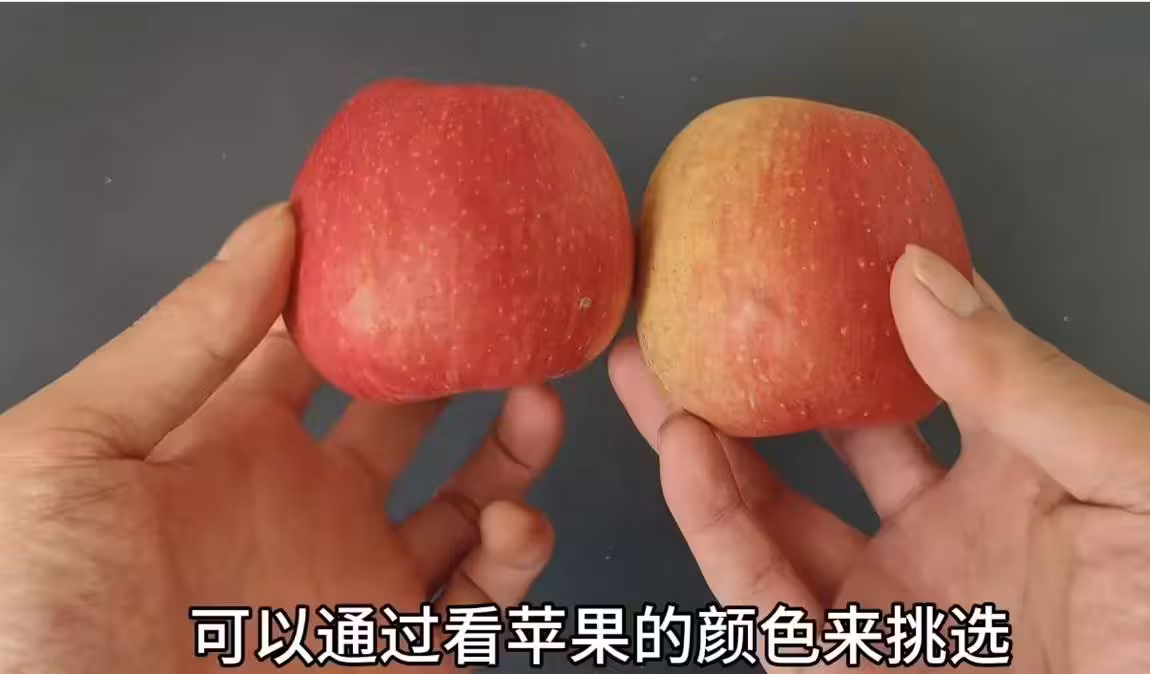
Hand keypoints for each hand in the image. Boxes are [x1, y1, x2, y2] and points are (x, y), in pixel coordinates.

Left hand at [0, 204, 561, 671]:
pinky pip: (485, 596)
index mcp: (224, 447)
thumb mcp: (71, 451)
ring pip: (469, 497)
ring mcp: (356, 579)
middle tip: (501, 312)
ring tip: (538, 396)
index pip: (306, 345)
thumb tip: (275, 227)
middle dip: (455, 358)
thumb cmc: (38, 617)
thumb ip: (180, 340)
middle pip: (406, 411)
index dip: (359, 290)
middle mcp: (302, 505)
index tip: (417, 235)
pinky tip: (510, 519)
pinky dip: (518, 552)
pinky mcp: (401, 653)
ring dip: (515, 445)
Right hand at [610, 244, 1149, 671]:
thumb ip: (1021, 380)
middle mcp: (953, 539)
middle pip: (824, 447)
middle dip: (754, 382)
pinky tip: (689, 457)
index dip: (868, 314)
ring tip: (651, 376)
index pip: (929, 377)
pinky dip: (717, 532)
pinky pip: (770, 606)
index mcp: (1028, 478)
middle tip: (692, 318)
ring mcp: (903, 611)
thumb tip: (919, 269)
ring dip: (704, 454)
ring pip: (773, 527)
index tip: (806, 254)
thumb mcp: (1140, 475)